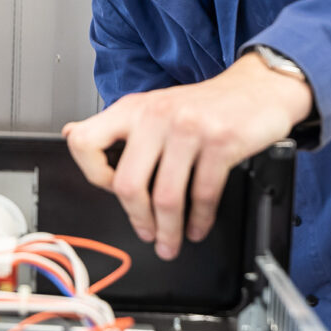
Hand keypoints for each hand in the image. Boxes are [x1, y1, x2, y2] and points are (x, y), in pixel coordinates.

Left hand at [63, 53, 312, 259]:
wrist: (259, 88)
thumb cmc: (206, 105)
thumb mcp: (154, 106)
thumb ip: (117, 126)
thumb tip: (71, 134)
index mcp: (133, 109)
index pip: (85, 143)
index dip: (93, 174)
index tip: (109, 190)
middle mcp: (156, 115)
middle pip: (126, 183)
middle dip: (136, 220)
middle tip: (147, 235)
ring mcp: (188, 128)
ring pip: (165, 196)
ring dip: (169, 230)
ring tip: (172, 241)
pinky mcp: (220, 142)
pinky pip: (202, 194)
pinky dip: (199, 220)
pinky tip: (197, 226)